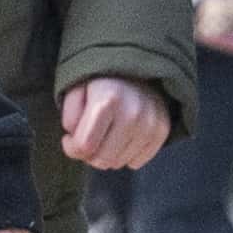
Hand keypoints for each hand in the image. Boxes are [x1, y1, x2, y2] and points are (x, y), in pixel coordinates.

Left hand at [53, 76, 172, 172]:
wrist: (136, 68)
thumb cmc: (100, 81)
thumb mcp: (75, 90)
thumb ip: (69, 116)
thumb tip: (77, 140)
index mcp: (108, 101)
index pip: (85, 146)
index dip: (71, 148)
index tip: (69, 138)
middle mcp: (133, 114)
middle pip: (101, 160)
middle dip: (88, 154)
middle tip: (87, 138)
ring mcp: (150, 124)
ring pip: (118, 164)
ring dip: (107, 154)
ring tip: (107, 133)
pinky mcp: (162, 131)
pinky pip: (136, 163)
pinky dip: (125, 155)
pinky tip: (123, 136)